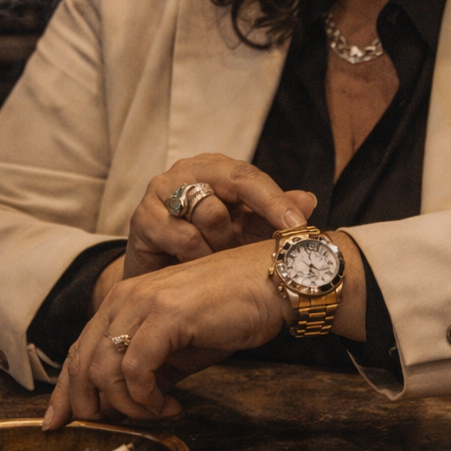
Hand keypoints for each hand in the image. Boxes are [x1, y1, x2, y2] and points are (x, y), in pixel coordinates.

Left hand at [44, 231, 366, 428]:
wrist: (274, 282)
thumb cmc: (231, 311)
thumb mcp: (179, 346)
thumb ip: (149, 368)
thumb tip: (122, 405)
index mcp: (123, 301)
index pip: (79, 351)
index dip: (64, 393)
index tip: (58, 425)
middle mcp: (125, 297)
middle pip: (82, 363)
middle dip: (91, 407)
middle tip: (116, 430)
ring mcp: (144, 303)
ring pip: (104, 369)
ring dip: (128, 405)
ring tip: (158, 412)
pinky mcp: (167, 315)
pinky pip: (136, 368)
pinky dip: (147, 397)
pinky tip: (171, 404)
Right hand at [121, 153, 317, 278]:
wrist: (160, 282)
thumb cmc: (208, 252)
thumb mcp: (248, 234)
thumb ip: (275, 216)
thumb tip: (308, 200)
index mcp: (216, 168)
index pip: (251, 175)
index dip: (276, 200)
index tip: (299, 226)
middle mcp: (188, 171)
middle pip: (231, 184)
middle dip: (244, 223)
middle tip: (245, 248)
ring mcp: (161, 190)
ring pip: (209, 212)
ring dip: (219, 244)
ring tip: (213, 258)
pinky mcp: (142, 217)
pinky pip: (184, 237)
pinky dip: (197, 257)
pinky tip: (193, 267)